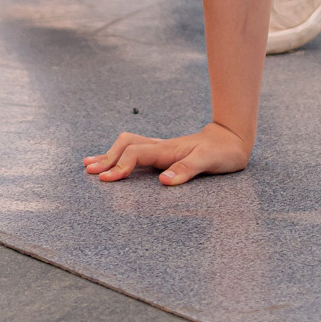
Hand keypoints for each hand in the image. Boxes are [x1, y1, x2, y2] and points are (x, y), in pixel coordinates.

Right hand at [84, 120, 250, 185]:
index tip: (106, 180)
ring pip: (127, 145)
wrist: (232, 139)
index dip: (120, 166)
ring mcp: (161, 149)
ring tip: (89, 164)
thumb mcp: (209, 162)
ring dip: (109, 154)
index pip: (135, 154)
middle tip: (88, 171)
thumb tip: (163, 181)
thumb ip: (186, 170)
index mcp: (167, 150)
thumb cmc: (222, 152)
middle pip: (125, 146)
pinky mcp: (163, 153)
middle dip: (106, 158)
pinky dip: (119, 155)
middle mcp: (160, 147)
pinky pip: (135, 151)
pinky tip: (112, 162)